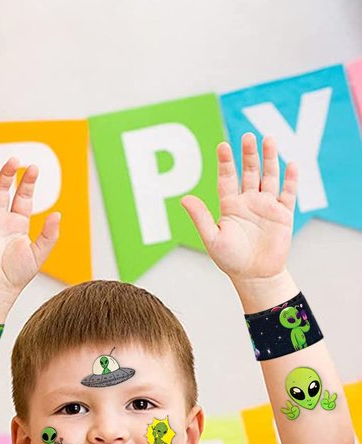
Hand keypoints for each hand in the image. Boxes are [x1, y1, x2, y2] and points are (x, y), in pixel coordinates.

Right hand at [0, 157, 59, 306]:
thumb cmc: (16, 276)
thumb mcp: (38, 254)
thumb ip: (49, 234)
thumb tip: (57, 214)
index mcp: (17, 224)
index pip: (23, 196)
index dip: (28, 182)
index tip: (34, 168)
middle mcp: (0, 220)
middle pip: (3, 189)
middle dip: (8, 174)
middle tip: (14, 159)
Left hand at [181, 134, 297, 283]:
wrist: (254, 276)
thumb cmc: (230, 260)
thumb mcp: (212, 238)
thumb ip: (200, 217)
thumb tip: (184, 198)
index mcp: (230, 206)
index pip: (227, 178)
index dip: (225, 162)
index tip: (223, 146)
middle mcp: (248, 202)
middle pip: (249, 172)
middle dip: (249, 154)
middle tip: (248, 136)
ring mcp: (267, 206)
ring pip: (269, 177)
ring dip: (269, 159)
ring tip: (268, 139)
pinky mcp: (283, 214)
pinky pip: (288, 193)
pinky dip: (291, 179)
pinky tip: (291, 164)